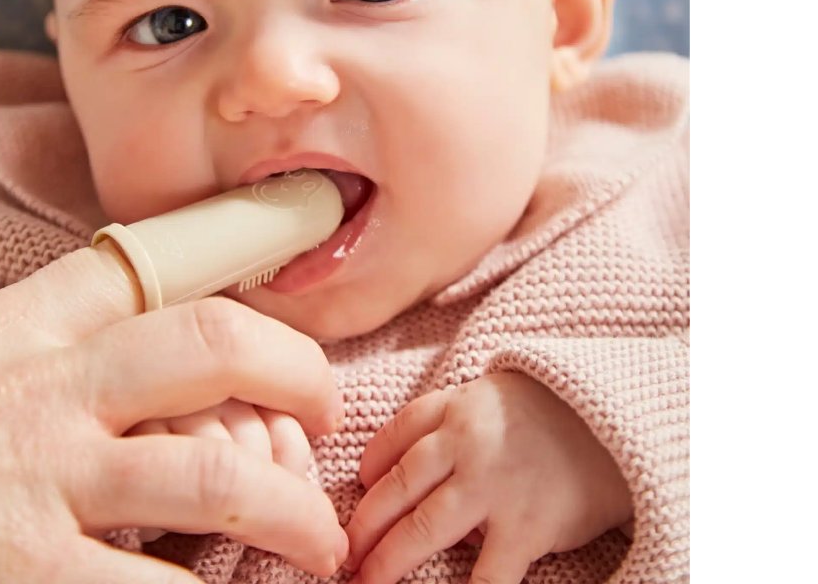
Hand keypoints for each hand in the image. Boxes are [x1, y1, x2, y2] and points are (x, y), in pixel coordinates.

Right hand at [0, 242, 347, 582]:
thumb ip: (32, 345)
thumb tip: (121, 351)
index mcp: (25, 331)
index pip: (147, 266)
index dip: (238, 247)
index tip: (302, 237)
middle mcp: (47, 392)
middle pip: (210, 347)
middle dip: (293, 372)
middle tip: (325, 412)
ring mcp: (42, 481)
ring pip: (214, 473)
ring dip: (288, 509)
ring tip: (319, 542)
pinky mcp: (24, 571)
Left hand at [344, 372, 631, 583]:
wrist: (621, 423)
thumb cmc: (550, 414)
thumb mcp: (491, 398)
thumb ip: (447, 427)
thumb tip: (403, 480)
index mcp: (456, 406)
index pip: (396, 437)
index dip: (370, 468)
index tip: (358, 491)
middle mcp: (466, 443)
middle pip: (398, 487)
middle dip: (365, 524)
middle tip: (344, 551)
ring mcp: (494, 485)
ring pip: (423, 527)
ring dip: (388, 559)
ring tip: (366, 579)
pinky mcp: (526, 527)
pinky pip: (486, 576)